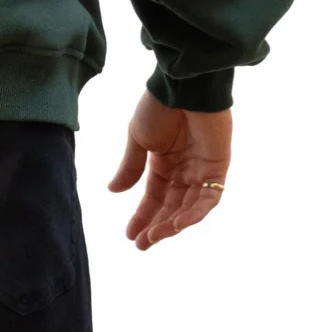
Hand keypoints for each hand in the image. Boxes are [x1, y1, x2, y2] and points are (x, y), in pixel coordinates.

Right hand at [108, 94, 231, 249]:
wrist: (182, 88)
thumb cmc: (158, 107)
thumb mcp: (138, 140)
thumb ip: (130, 168)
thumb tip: (113, 191)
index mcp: (162, 163)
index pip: (153, 197)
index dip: (142, 216)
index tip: (130, 235)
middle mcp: (183, 170)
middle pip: (170, 207)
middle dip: (156, 226)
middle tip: (142, 244)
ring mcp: (201, 170)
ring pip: (188, 207)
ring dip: (173, 224)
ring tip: (155, 236)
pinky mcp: (217, 168)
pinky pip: (208, 198)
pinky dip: (195, 213)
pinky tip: (177, 224)